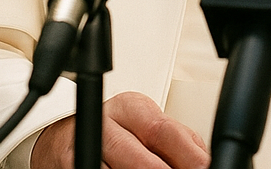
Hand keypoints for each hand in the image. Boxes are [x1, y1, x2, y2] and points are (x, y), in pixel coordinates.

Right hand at [30, 92, 208, 168]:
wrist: (64, 135)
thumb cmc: (116, 133)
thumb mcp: (147, 127)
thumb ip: (179, 141)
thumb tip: (206, 160)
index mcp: (132, 107)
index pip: (162, 130)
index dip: (185, 155)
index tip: (202, 168)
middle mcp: (106, 122)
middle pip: (136, 154)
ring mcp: (84, 145)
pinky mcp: (70, 163)